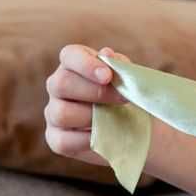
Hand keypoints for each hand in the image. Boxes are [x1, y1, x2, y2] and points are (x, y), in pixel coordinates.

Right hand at [44, 45, 130, 165]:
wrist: (141, 129)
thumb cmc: (132, 98)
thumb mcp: (132, 81)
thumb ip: (121, 68)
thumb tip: (108, 55)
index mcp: (74, 65)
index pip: (70, 56)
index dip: (86, 64)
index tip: (107, 76)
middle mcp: (58, 86)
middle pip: (61, 84)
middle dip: (96, 92)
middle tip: (123, 99)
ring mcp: (54, 113)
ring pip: (61, 113)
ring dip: (92, 116)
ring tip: (116, 119)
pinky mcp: (57, 139)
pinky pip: (63, 141)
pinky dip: (87, 140)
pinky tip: (106, 136)